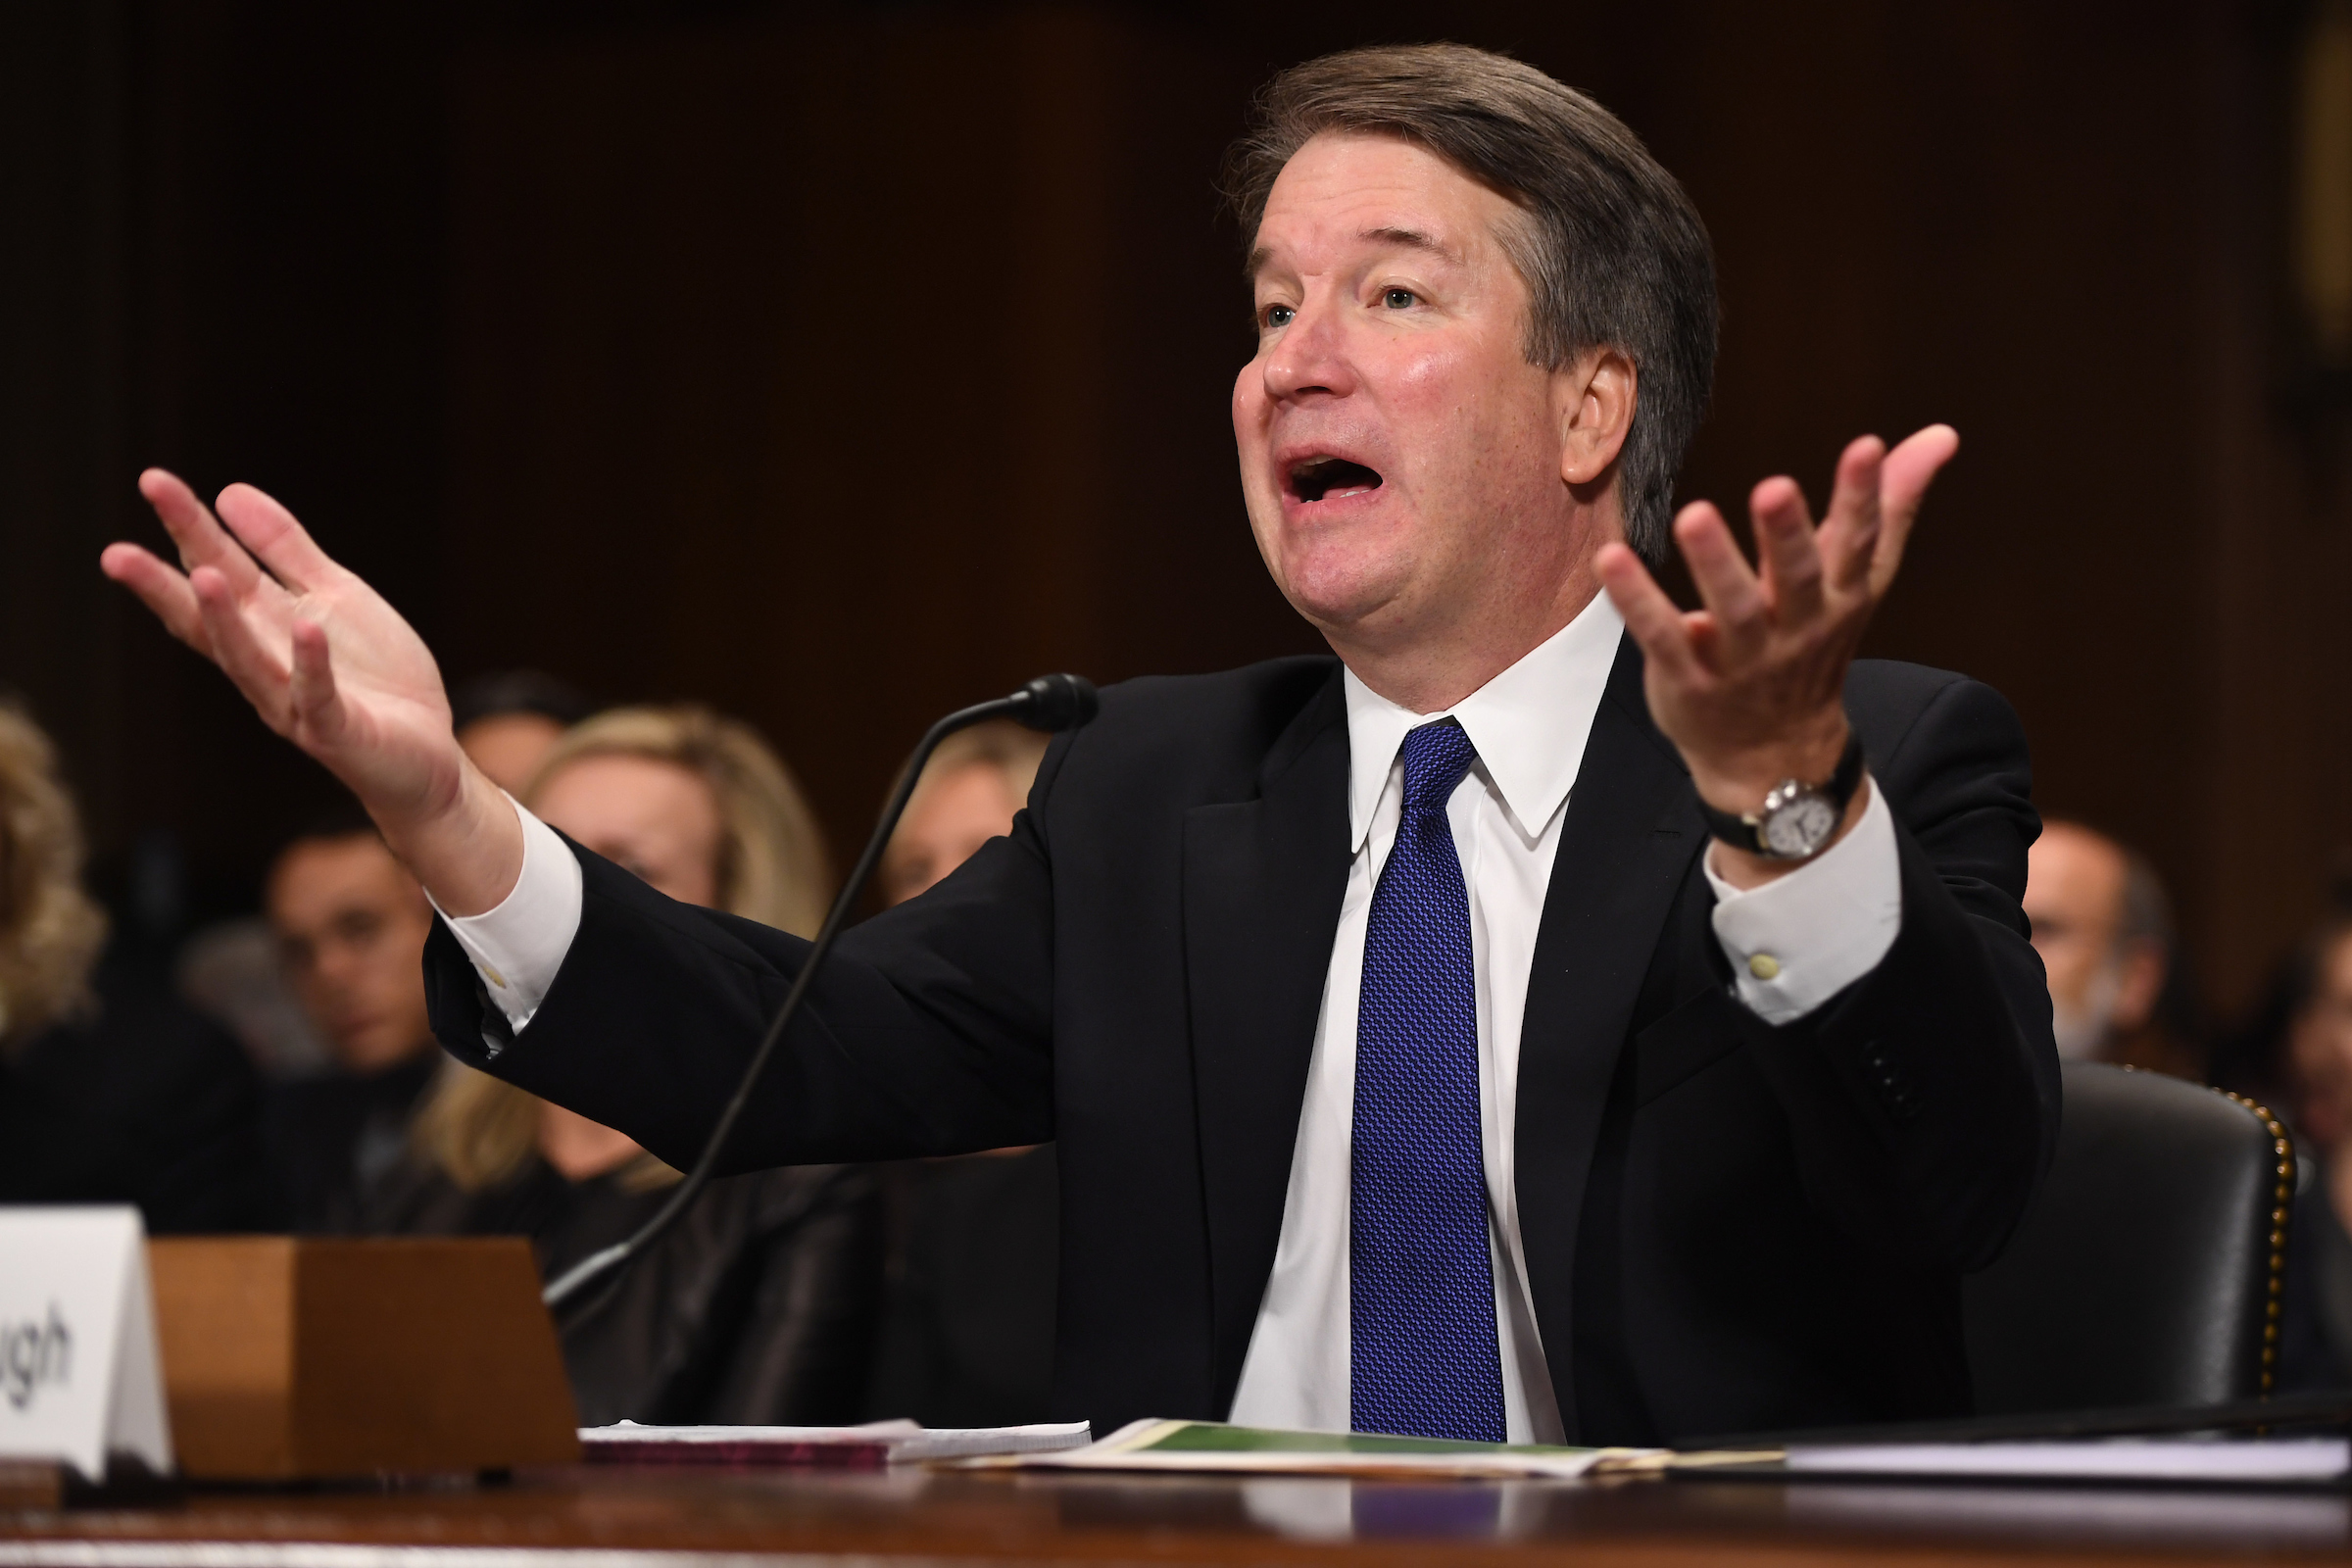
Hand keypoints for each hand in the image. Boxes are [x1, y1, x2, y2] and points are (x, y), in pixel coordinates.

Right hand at [101, 470, 522, 913]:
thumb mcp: (334, 596)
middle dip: (164, 586)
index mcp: (264, 626)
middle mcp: (265, 664)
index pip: (213, 572)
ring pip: (249, 662)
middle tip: (115, 552)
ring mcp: (295, 702)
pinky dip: (311, 665)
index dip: (185, 530)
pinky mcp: (337, 731)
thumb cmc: (373, 676)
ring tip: (204, 576)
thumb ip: (286, 550)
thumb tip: (228, 492)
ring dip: (226, 622)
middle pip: (208, 620)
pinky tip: (305, 630)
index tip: (154, 481)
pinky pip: (319, 697)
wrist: (425, 754)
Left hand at [1595, 426, 1958, 885]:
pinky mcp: (1690, 679)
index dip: (1865, 496)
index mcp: (1839, 597)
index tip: (1868, 447)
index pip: (1857, 543)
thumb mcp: (1858, 581)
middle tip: (1775, 487)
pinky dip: (1637, 600)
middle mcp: (1796, 627)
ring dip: (1715, 563)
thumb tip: (1941, 435)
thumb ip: (1889, 506)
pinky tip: (1613, 559)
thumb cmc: (1813, 649)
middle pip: (1798, 577)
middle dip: (1788, 534)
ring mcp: (1742, 658)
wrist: (1775, 757)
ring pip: (1732, 609)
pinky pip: (1663, 637)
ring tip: (1695, 515)